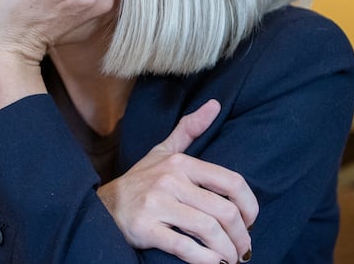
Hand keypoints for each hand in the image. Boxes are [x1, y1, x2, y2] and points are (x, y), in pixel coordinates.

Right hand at [98, 100, 257, 263]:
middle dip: (241, 236)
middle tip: (245, 250)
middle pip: (223, 211)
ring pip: (207, 230)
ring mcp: (156, 204)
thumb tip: (215, 104)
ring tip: (232, 260)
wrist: (101, 206)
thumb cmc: (140, 181)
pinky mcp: (144, 229)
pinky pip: (183, 246)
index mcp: (181, 163)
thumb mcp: (163, 151)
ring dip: (227, 251)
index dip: (249, 205)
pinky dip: (205, 259)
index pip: (231, 182)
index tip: (251, 222)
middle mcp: (170, 180)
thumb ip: (189, 129)